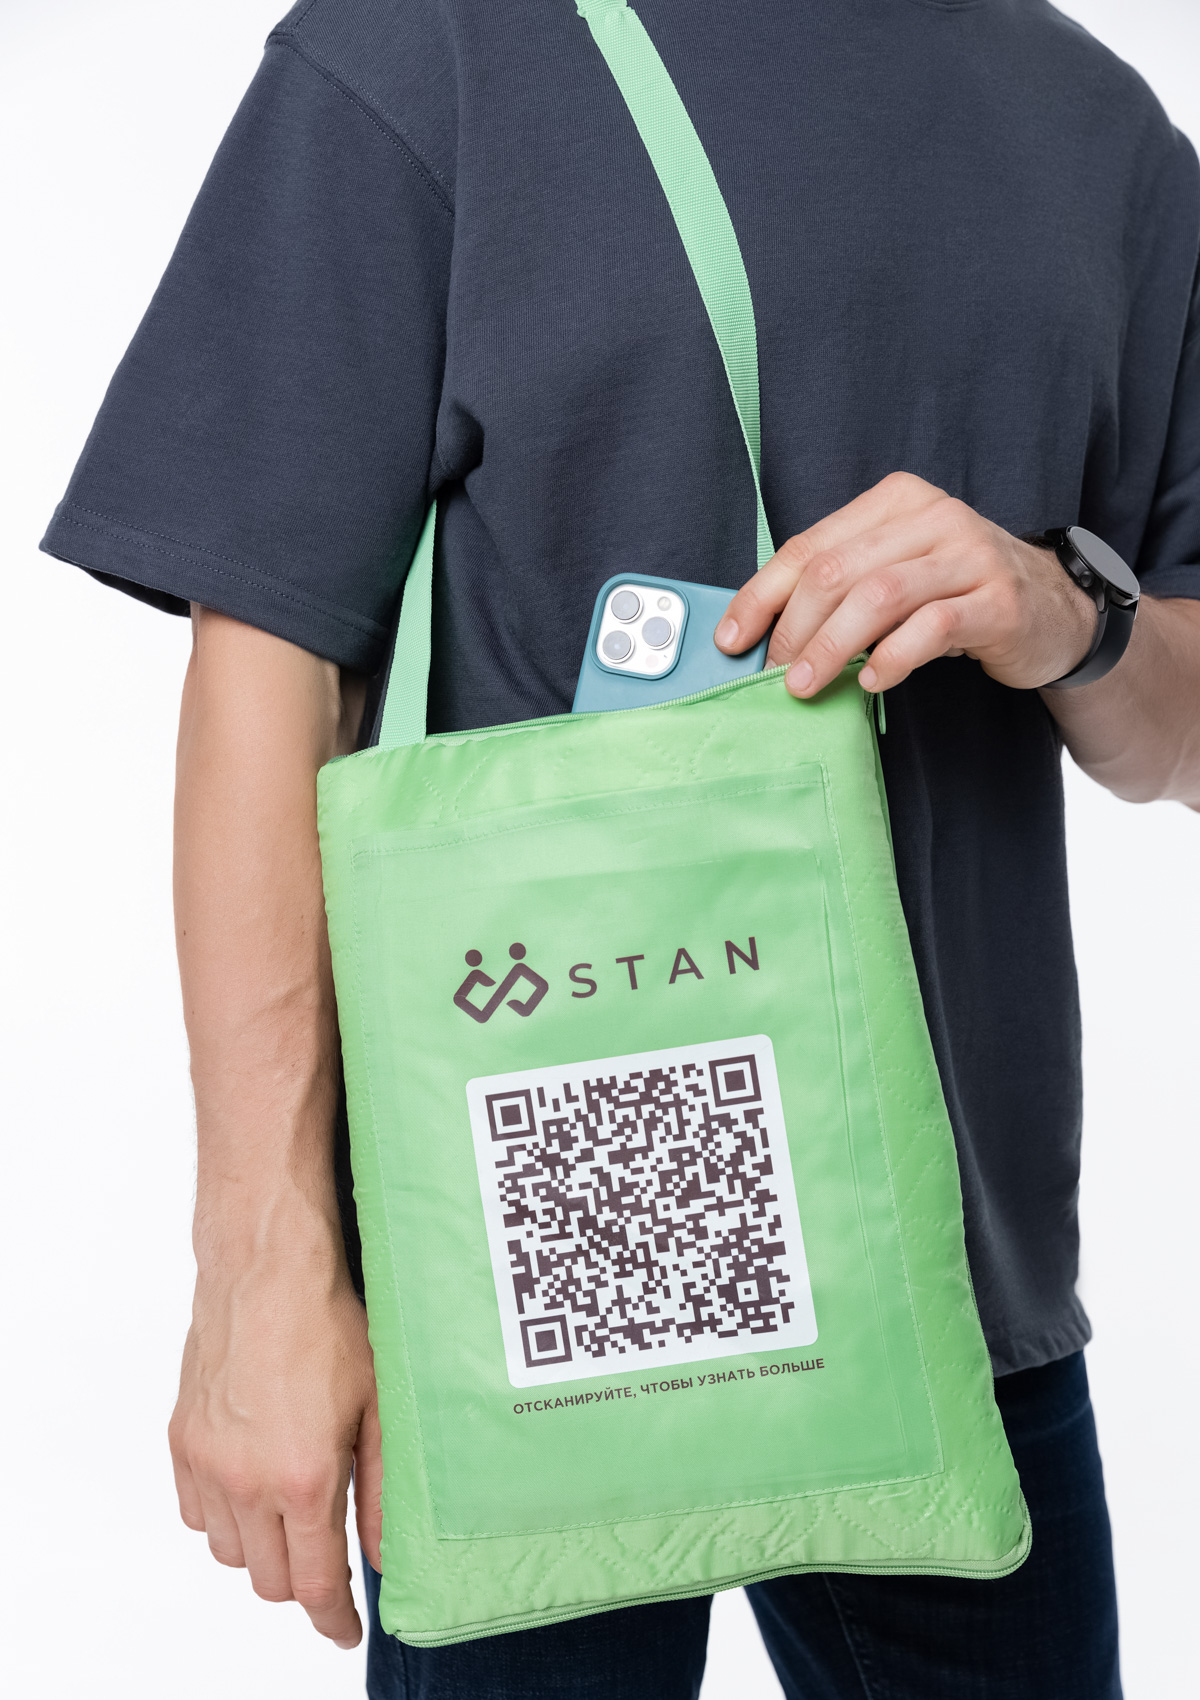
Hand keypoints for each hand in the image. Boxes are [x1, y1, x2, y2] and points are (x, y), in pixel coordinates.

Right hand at [168, 1230, 382, 1649]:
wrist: (267, 1269)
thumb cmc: (329, 1323)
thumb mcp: (380, 1405)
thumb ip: (383, 1488)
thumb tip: (387, 1553)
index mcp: (301, 1479)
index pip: (313, 1584)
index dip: (334, 1617)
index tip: (345, 1629)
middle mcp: (245, 1481)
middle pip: (268, 1579)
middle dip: (302, 1580)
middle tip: (328, 1556)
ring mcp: (207, 1462)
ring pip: (229, 1551)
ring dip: (262, 1548)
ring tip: (293, 1512)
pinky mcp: (182, 1440)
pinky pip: (196, 1512)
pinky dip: (223, 1517)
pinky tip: (252, 1487)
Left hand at [715, 471, 1097, 695]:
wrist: (1053, 610)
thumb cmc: (958, 594)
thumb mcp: (898, 574)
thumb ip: (842, 588)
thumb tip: (765, 633)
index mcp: (896, 501)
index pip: (810, 546)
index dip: (762, 596)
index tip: (732, 640)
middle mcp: (933, 516)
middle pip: (837, 571)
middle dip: (794, 629)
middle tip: (774, 675)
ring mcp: (970, 553)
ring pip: (878, 596)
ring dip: (832, 646)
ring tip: (807, 685)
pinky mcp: (999, 599)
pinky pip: (932, 626)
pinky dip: (893, 657)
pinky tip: (872, 681)